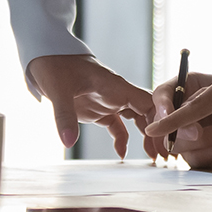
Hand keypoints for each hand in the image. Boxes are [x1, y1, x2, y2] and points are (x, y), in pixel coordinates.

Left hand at [26, 54, 154, 155]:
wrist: (43, 53)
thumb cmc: (54, 63)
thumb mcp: (57, 89)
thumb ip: (64, 115)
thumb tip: (68, 141)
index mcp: (116, 85)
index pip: (149, 102)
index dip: (161, 119)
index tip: (167, 138)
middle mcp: (117, 93)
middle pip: (148, 112)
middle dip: (158, 132)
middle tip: (165, 155)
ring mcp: (109, 100)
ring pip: (137, 119)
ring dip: (146, 136)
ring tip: (153, 157)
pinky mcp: (98, 108)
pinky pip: (117, 125)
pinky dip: (122, 139)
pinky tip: (121, 154)